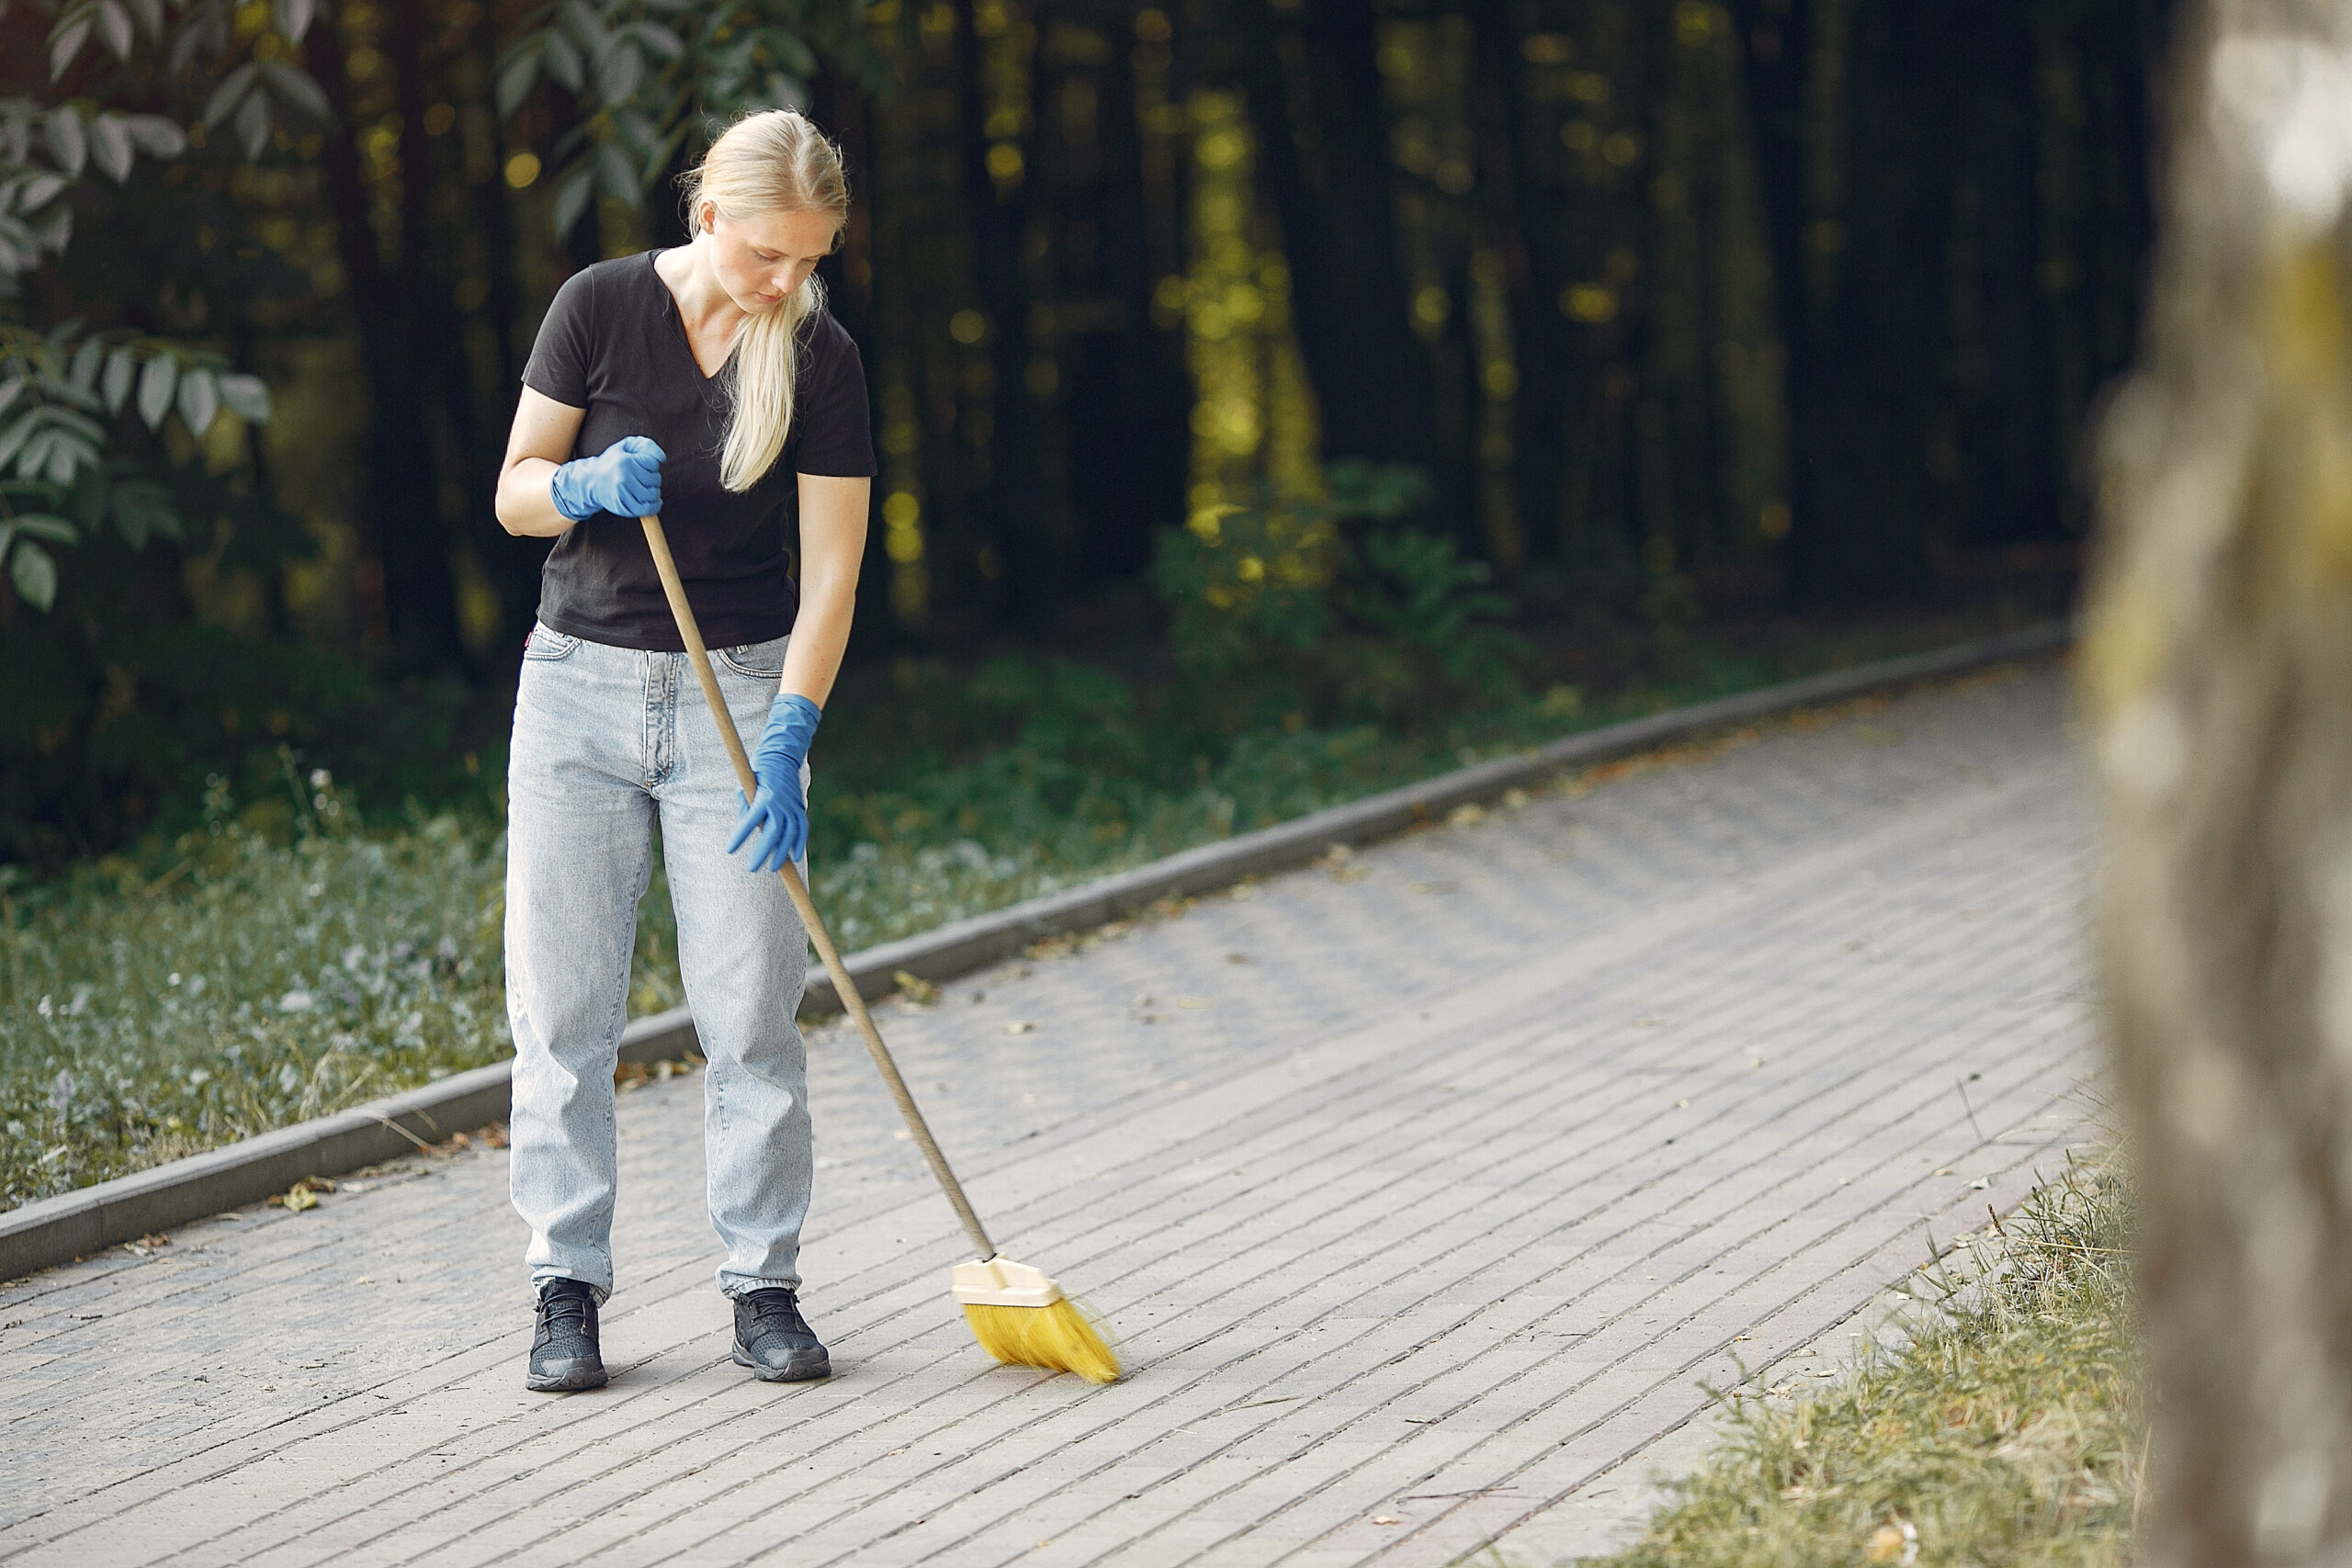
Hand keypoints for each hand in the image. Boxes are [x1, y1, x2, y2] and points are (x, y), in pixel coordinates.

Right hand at [549, 435, 663, 521]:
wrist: (591, 480)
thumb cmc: (612, 462)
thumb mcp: (626, 446)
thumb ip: (646, 446)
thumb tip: (662, 458)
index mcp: (625, 461)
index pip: (653, 463)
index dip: (652, 464)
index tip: (645, 465)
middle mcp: (624, 478)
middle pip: (655, 480)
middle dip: (654, 478)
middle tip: (644, 477)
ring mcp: (623, 494)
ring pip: (652, 495)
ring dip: (654, 492)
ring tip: (646, 487)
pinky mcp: (622, 506)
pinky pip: (646, 509)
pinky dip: (654, 506)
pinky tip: (653, 500)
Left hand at [727, 693, 821, 872]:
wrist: (781, 758)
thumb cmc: (758, 774)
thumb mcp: (745, 786)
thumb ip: (744, 807)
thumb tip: (743, 830)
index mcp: (763, 796)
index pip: (750, 821)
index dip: (740, 836)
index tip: (729, 850)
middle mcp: (780, 803)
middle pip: (773, 833)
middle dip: (763, 852)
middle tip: (752, 868)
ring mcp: (792, 806)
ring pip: (790, 834)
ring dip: (782, 853)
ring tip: (773, 868)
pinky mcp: (800, 808)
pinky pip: (802, 829)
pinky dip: (799, 844)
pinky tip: (793, 857)